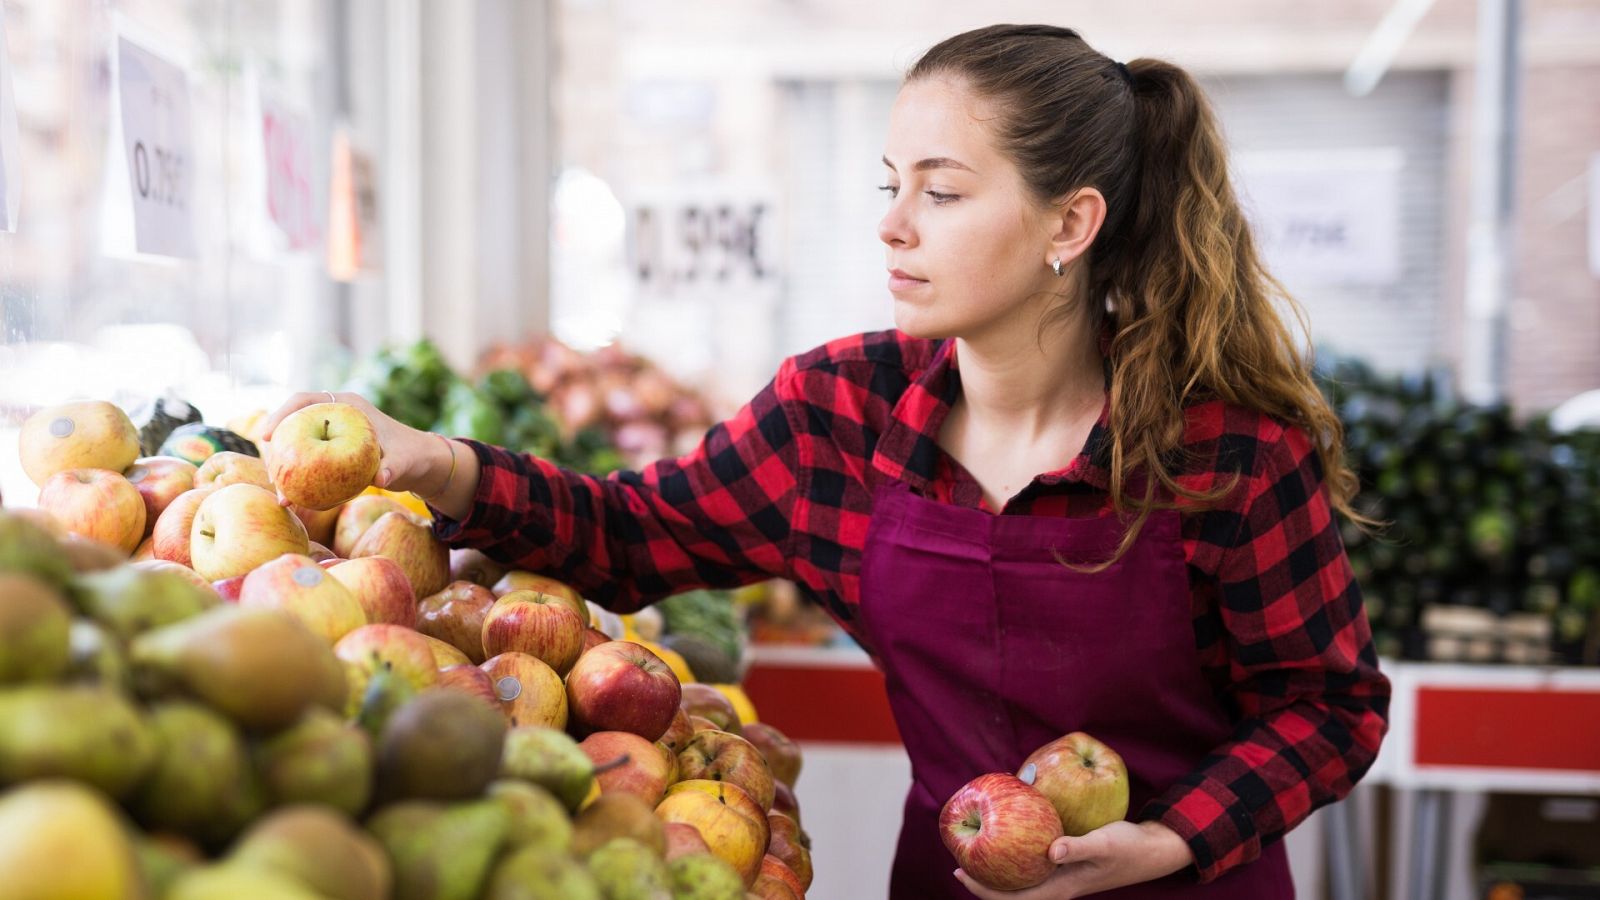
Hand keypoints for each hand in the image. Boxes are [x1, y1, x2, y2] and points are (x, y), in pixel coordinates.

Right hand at [259, 391, 449, 500]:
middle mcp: (337, 416)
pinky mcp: (333, 452)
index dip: (281, 414)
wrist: (419, 462)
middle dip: (278, 447)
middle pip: (295, 423)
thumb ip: (392, 467)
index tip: (266, 436)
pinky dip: (300, 478)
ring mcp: (333, 434)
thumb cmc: (412, 455)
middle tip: (272, 474)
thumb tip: (381, 478)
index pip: (306, 400)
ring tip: (281, 493)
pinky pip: (309, 462)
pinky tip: (293, 499)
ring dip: (286, 466)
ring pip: (299, 444)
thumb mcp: (403, 461)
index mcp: (349, 406)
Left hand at [954, 821, 1193, 899]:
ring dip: (1000, 869)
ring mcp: (1062, 876)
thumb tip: (1051, 852)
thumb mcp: (1103, 844)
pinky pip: (1034, 865)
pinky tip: (1010, 836)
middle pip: (1013, 892)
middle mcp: (1058, 885)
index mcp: (1062, 887)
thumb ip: (1077, 848)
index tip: (960, 873)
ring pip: (1023, 879)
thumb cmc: (1129, 848)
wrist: (1153, 850)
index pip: (1015, 898)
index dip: (986, 890)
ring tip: (977, 850)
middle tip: (959, 861)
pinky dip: (1018, 855)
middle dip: (984, 881)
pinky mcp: (1067, 864)